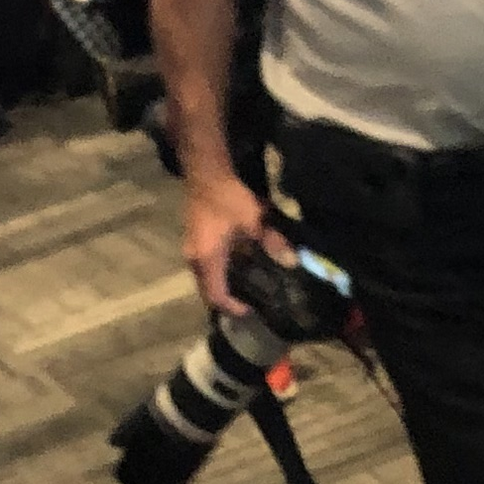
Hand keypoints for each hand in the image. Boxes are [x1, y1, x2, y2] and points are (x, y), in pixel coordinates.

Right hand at [182, 168, 276, 318]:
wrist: (205, 171)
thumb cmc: (227, 197)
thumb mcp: (254, 219)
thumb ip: (273, 242)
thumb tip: (292, 261)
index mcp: (208, 259)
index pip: (216, 296)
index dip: (233, 308)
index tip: (250, 311)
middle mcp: (194, 259)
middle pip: (207, 291)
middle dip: (227, 300)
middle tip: (250, 302)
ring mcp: (191, 249)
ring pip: (205, 279)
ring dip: (223, 285)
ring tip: (245, 286)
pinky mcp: (194, 241)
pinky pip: (205, 267)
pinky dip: (219, 272)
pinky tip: (238, 265)